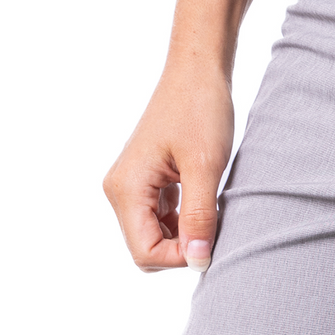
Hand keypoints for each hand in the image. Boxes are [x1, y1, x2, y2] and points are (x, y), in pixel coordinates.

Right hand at [103, 64, 236, 271]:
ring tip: (212, 211)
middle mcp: (120, 190)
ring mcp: (131, 185)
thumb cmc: (201, 110)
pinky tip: (205, 203)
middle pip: (145, 248)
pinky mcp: (145, 180)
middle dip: (180, 249)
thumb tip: (198, 262)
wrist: (197, 72)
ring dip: (184, 235)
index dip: (180, 258)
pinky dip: (183, 220)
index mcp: (126, 188)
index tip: (213, 243)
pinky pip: (159, 217)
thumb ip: (200, 217)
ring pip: (153, 235)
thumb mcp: (205, 166)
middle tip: (215, 227)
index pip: (145, 252)